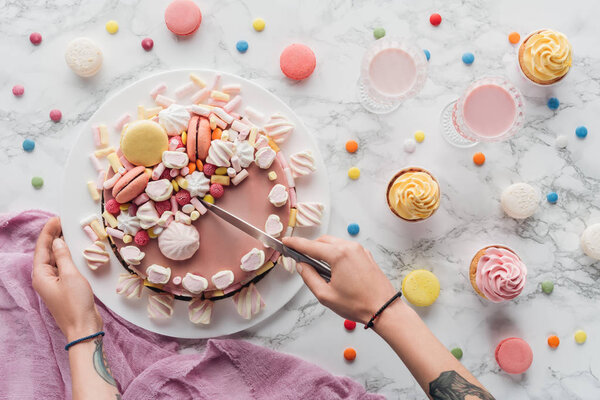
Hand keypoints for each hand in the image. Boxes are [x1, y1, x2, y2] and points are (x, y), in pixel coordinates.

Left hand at [32, 217, 102, 341]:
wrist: (83, 328)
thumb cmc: (75, 303)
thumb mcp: (71, 276)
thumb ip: (63, 257)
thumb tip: (58, 242)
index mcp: (41, 275)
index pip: (42, 247)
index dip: (49, 231)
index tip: (57, 219)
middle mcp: (44, 278)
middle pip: (47, 252)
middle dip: (54, 236)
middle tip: (64, 222)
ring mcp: (54, 284)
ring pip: (56, 260)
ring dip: (62, 246)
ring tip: (71, 233)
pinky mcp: (65, 288)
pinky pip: (64, 267)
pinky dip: (68, 257)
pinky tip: (76, 252)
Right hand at [282, 235, 396, 323]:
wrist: (384, 309)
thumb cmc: (357, 304)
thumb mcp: (325, 295)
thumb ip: (309, 277)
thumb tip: (301, 266)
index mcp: (338, 255)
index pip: (310, 246)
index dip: (295, 244)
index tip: (285, 242)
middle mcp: (350, 247)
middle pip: (323, 241)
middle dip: (310, 247)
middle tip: (300, 257)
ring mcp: (360, 250)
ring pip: (335, 244)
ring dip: (323, 250)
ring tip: (317, 266)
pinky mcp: (366, 255)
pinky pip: (346, 249)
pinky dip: (336, 253)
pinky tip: (333, 267)